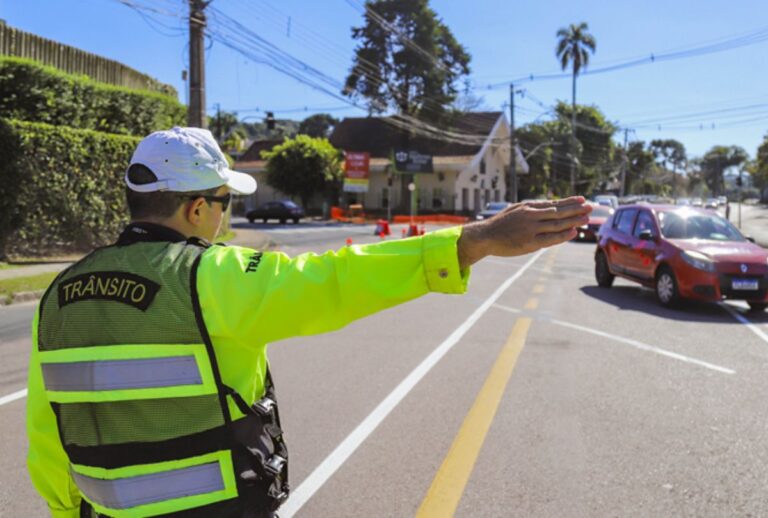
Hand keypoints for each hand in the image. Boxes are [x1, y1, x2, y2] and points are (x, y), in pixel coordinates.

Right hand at [457, 197, 591, 268]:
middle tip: (590, 206)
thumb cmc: (500, 225)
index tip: (582, 199)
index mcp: (528, 207)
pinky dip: (562, 235)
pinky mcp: (529, 242)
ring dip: (573, 221)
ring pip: (556, 224)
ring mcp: (531, 229)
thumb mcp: (515, 211)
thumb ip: (531, 211)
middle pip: (558, 212)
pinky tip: (573, 231)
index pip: (553, 204)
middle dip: (576, 209)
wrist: (485, 236)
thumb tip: (546, 209)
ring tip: (587, 218)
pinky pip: (549, 238)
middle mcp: (531, 215)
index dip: (569, 202)